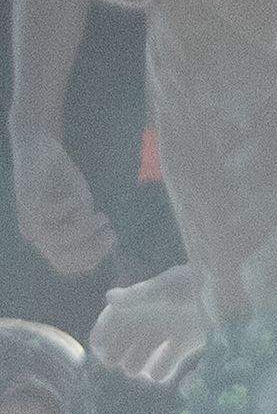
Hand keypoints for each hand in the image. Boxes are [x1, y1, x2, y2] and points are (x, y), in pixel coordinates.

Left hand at [11, 135, 112, 279]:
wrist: (40, 148)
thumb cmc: (61, 179)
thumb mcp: (80, 207)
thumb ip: (85, 226)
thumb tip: (104, 245)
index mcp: (47, 238)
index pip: (66, 265)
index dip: (92, 259)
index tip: (112, 240)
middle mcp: (34, 233)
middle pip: (62, 259)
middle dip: (91, 249)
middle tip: (111, 232)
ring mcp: (28, 219)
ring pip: (56, 240)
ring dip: (84, 229)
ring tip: (101, 215)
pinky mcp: (27, 203)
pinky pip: (54, 215)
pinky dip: (71, 207)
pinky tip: (75, 196)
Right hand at [90, 267, 206, 381]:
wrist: (234, 290)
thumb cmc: (198, 282)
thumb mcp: (168, 288)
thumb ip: (140, 295)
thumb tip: (108, 298)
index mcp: (142, 301)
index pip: (112, 320)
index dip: (103, 334)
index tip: (98, 349)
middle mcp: (151, 318)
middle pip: (123, 342)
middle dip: (116, 354)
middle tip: (114, 364)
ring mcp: (168, 331)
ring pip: (141, 356)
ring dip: (136, 365)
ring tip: (136, 371)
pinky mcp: (187, 343)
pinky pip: (166, 363)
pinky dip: (161, 371)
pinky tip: (158, 374)